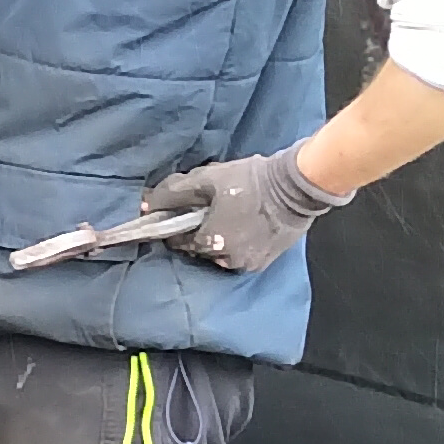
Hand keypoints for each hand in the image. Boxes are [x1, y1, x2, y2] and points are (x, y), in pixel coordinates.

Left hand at [142, 143, 351, 273]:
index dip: (176, 226)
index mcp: (209, 242)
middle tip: (209, 210)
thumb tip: (146, 203)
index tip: (182, 213)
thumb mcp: (206, 179)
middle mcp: (226, 260)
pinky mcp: (264, 262)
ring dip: (218, 239)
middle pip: (199, 249)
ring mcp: (247, 264)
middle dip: (199, 231)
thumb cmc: (250, 181)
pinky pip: (241, 256)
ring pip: (220, 254)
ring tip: (228, 217)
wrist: (296, 187)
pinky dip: (237, 244)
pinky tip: (243, 225)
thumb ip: (173, 193)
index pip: (177, 242)